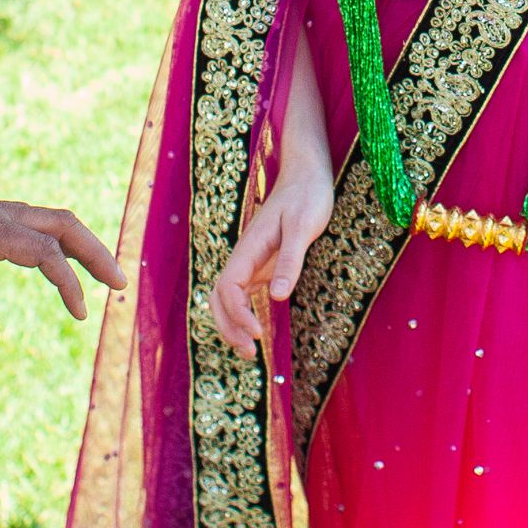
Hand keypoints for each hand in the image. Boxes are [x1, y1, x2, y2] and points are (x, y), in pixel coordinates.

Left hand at [0, 150, 124, 344]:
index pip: (46, 253)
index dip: (68, 284)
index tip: (78, 315)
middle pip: (63, 224)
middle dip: (96, 254)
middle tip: (121, 284)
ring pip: (49, 220)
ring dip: (78, 245)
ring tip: (96, 274)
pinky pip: (29, 222)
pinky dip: (53, 240)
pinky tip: (48, 260)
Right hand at [206, 152, 334, 359]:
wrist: (307, 174)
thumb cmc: (307, 196)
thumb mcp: (303, 227)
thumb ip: (290, 260)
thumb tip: (277, 296)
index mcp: (249, 247)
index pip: (229, 288)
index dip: (237, 314)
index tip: (257, 333)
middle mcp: (245, 257)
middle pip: (219, 297)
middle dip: (228, 327)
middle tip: (249, 354)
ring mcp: (252, 261)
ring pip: (228, 298)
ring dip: (232, 324)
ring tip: (250, 351)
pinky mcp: (263, 264)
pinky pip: (245, 294)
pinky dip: (244, 315)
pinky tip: (258, 331)